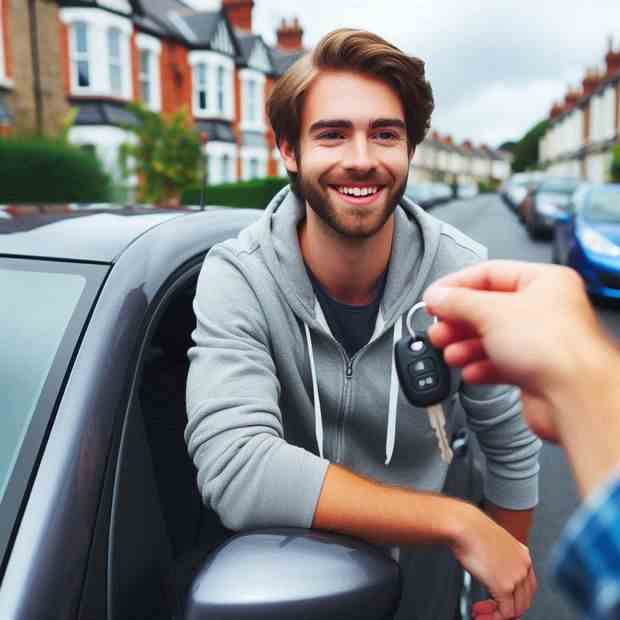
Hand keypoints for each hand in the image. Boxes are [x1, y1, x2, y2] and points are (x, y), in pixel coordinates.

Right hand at [423, 260, 606, 441]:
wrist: (575, 398)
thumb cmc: (555, 349)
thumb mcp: (491, 312)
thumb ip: (457, 302)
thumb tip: (437, 296)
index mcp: (544, 282)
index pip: (489, 273)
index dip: (457, 285)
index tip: (434, 298)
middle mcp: (545, 309)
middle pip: (487, 308)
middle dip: (458, 321)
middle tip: (438, 328)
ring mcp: (540, 341)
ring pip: (491, 337)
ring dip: (465, 346)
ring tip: (449, 352)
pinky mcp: (534, 371)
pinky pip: (499, 363)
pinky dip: (480, 366)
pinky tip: (469, 370)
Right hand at [452, 504, 536, 618]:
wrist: (464, 525)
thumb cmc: (470, 528)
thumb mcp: (490, 544)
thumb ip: (497, 560)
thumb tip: (490, 572)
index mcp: (522, 554)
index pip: (527, 585)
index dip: (514, 597)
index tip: (501, 601)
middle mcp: (523, 566)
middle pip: (524, 599)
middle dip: (507, 609)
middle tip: (491, 611)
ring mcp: (516, 577)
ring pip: (516, 609)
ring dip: (499, 615)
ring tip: (483, 614)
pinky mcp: (504, 586)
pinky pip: (505, 612)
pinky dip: (494, 617)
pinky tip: (482, 614)